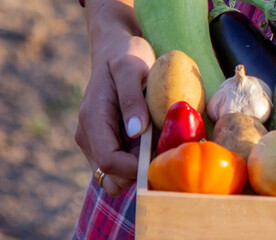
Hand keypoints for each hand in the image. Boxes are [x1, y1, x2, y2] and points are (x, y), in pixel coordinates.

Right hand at [75, 0, 153, 196]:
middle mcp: (90, 136)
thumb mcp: (131, 68)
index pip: (109, 163)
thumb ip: (132, 99)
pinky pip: (124, 165)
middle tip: (164, 150)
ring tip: (161, 142)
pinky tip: (156, 141)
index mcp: (93, 120)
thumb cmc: (125, 55)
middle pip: (112, 177)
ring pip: (118, 176)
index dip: (136, 169)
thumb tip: (136, 130)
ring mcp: (98, 141)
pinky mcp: (109, 142)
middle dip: (139, 172)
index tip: (162, 159)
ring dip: (141, 167)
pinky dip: (141, 161)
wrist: (116, 50)